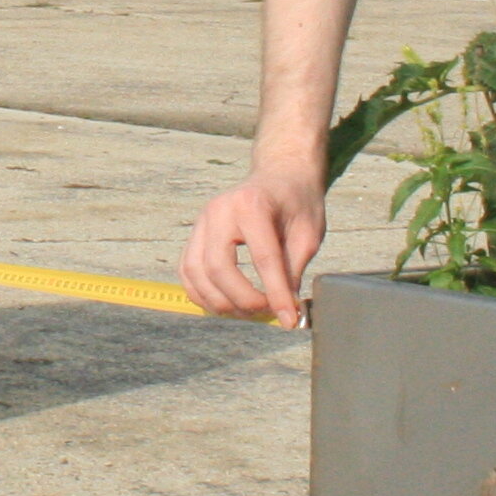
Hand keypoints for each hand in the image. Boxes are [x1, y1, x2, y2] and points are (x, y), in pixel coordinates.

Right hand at [180, 159, 326, 328]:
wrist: (280, 175)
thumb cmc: (297, 202)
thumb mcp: (308, 233)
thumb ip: (294, 269)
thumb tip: (285, 309)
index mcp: (252, 204)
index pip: (262, 258)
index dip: (275, 294)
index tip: (288, 319)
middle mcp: (219, 210)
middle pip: (218, 268)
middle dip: (243, 300)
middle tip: (266, 312)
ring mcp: (202, 221)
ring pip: (196, 272)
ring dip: (219, 301)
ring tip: (247, 312)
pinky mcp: (195, 233)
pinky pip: (187, 270)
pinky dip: (201, 293)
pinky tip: (223, 304)